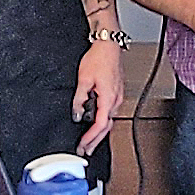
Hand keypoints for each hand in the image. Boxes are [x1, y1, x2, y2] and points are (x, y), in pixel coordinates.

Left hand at [73, 41, 124, 155]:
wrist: (108, 44)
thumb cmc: (99, 57)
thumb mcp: (84, 79)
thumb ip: (79, 99)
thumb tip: (77, 114)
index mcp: (109, 98)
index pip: (100, 126)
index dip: (91, 138)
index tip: (82, 145)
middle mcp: (116, 100)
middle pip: (106, 127)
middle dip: (95, 141)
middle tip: (84, 150)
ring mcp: (117, 97)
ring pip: (109, 120)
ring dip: (98, 132)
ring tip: (88, 141)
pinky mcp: (116, 93)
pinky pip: (109, 112)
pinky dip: (102, 122)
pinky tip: (95, 124)